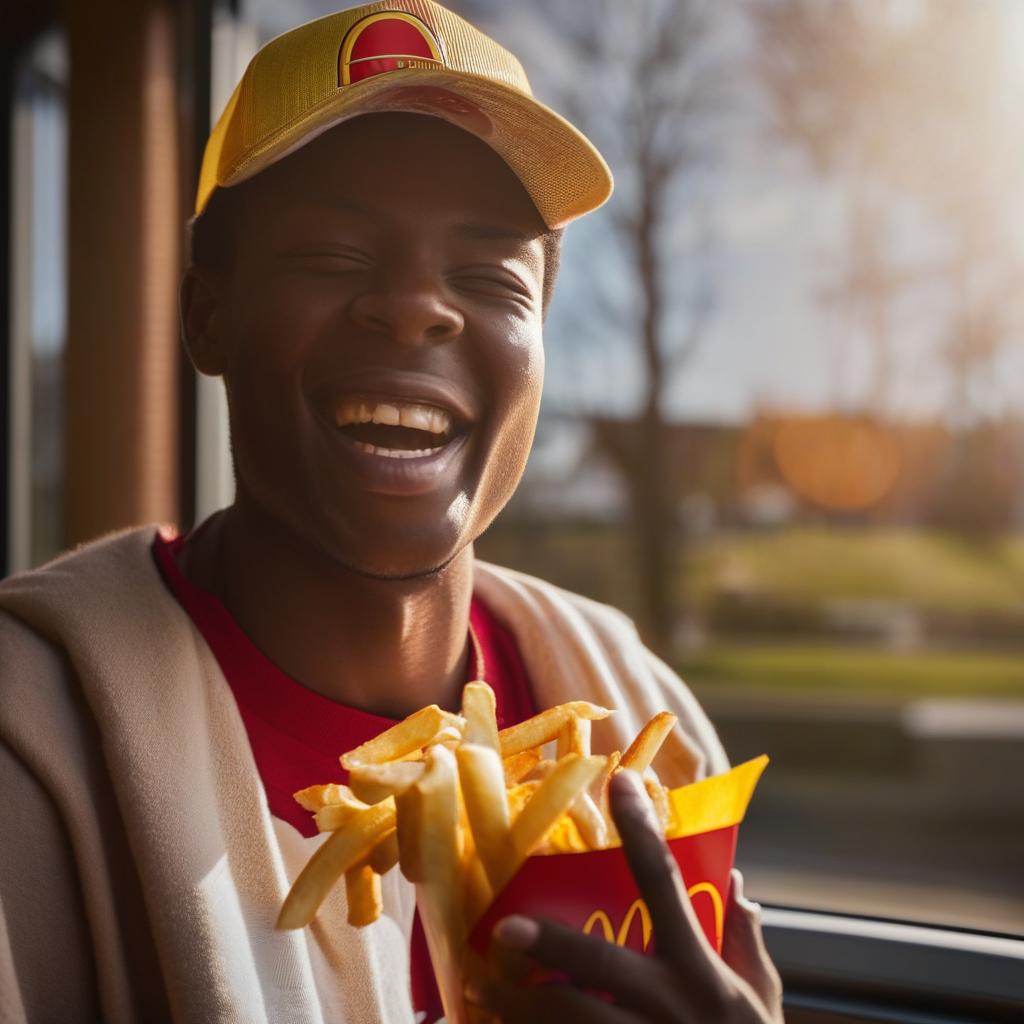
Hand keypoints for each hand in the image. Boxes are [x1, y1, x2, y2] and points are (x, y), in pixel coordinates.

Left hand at [470, 770, 783, 1022]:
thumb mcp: (763, 998)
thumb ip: (747, 940)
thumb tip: (737, 880)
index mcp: (701, 970)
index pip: (667, 883)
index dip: (642, 830)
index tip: (618, 780)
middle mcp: (670, 1005)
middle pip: (601, 964)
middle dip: (550, 944)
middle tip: (503, 926)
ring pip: (572, 1021)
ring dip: (521, 1005)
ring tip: (480, 987)